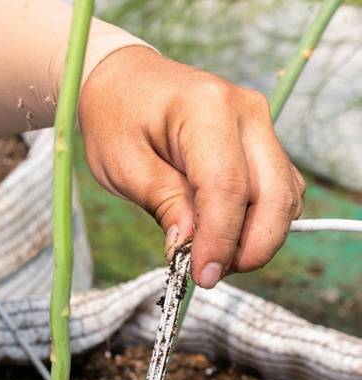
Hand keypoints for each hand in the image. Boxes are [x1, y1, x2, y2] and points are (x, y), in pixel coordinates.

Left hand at [78, 46, 304, 287]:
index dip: (220, 240)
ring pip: (284, 198)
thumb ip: (162, 202)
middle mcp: (246, 112)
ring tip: (210, 254)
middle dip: (250, 248)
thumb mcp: (123, 165)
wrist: (124, 82)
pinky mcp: (263, 144)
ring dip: (256, 239)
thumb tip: (189, 245)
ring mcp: (261, 127)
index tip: (203, 277)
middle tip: (209, 274)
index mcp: (206, 109)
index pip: (228, 187)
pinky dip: (259, 223)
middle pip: (274, 195)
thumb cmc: (116, 118)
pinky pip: (279, 192)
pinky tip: (223, 235)